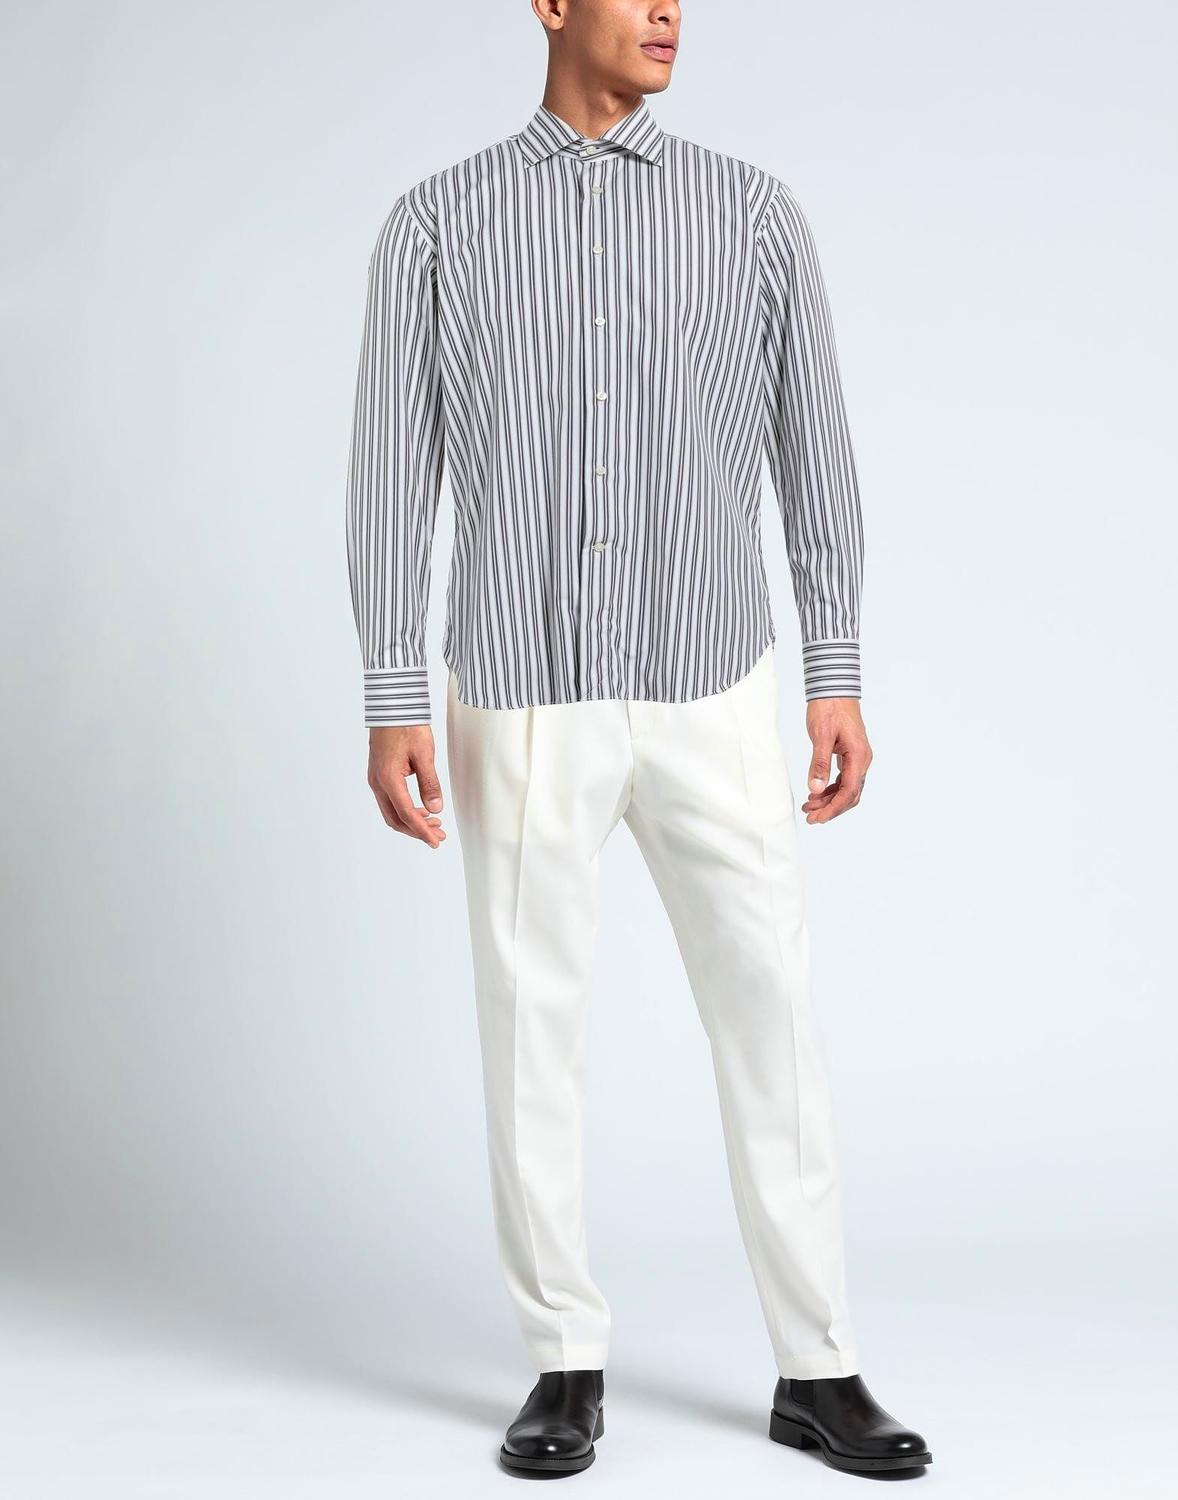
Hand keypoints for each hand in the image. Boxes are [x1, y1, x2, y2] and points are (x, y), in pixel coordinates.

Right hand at [367, 725, 446, 848]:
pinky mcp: (378, 775)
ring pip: (391, 812)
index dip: (422, 831)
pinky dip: (404, 810)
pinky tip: (420, 809)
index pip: (406, 814)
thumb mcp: (424, 754)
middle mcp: (377, 782)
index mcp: (388, 779)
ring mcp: (375, 779)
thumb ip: (430, 783)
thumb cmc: (407, 726)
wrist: (391, 707)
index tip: (435, 841)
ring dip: (411, 821)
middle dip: (417, 831)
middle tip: (438, 836)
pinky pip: (389, 801)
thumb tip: (435, 809)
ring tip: (434, 823)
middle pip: (395, 819)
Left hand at [801, 698, 871, 823]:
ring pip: (847, 788)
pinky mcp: (850, 754)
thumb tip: (815, 789)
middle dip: (831, 808)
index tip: (817, 818)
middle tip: (810, 817)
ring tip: (809, 807)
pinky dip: (831, 788)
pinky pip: (844, 778)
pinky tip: (816, 793)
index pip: (849, 792)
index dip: (833, 808)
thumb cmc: (829, 708)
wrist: (834, 688)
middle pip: (850, 794)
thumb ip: (819, 763)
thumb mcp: (821, 736)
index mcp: (858, 756)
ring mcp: (857, 757)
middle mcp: (862, 759)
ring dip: (829, 800)